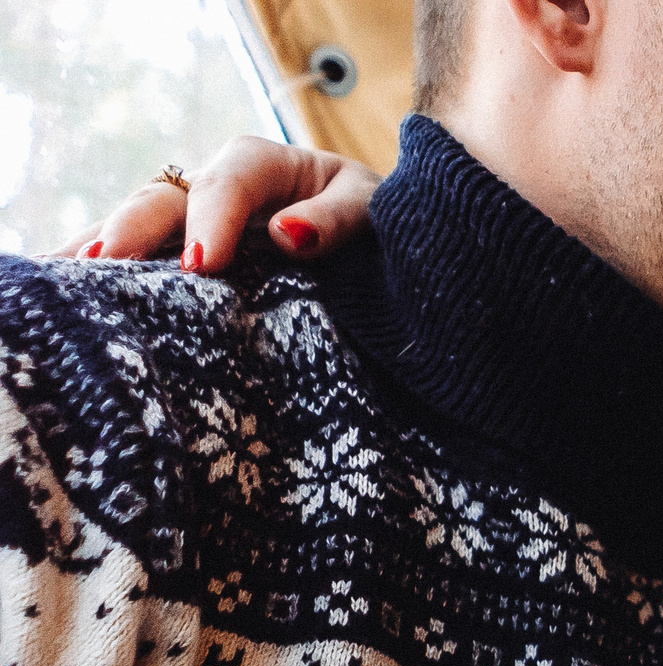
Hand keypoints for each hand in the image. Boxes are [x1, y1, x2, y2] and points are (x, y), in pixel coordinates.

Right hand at [54, 136, 377, 269]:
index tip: (202, 264)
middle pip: (165, 196)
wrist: (377, 234)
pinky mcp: (187, 247)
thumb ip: (337, 218)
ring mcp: (196, 216)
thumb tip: (286, 233)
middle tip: (106, 264)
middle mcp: (219, 184)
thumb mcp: (373, 211)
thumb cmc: (377, 221)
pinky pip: (142, 252)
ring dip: (102, 245)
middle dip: (134, 228)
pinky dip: (107, 267)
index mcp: (266, 165)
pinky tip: (72, 286)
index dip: (212, 219)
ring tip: (66, 274)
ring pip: (139, 221)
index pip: (230, 182)